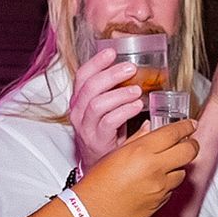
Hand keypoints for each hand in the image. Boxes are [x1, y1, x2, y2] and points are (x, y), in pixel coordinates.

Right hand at [68, 48, 145, 170]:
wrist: (99, 165)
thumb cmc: (106, 133)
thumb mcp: (107, 109)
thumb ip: (115, 91)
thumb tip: (140, 73)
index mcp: (80, 100)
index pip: (82, 76)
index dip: (96, 62)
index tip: (112, 51)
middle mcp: (78, 112)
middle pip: (90, 87)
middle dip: (111, 74)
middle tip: (130, 68)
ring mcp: (86, 127)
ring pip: (97, 103)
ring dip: (119, 94)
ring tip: (137, 90)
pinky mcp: (96, 140)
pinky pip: (108, 122)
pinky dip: (124, 111)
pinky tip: (137, 106)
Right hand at [71, 119, 198, 216]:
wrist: (91, 210)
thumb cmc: (98, 180)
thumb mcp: (116, 152)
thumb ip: (138, 138)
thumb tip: (151, 128)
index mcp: (142, 150)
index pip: (174, 133)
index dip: (186, 127)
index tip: (190, 125)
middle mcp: (155, 168)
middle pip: (189, 152)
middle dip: (192, 145)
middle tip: (188, 143)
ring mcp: (159, 188)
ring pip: (183, 172)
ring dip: (178, 167)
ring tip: (165, 166)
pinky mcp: (160, 203)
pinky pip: (172, 190)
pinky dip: (167, 184)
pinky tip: (154, 183)